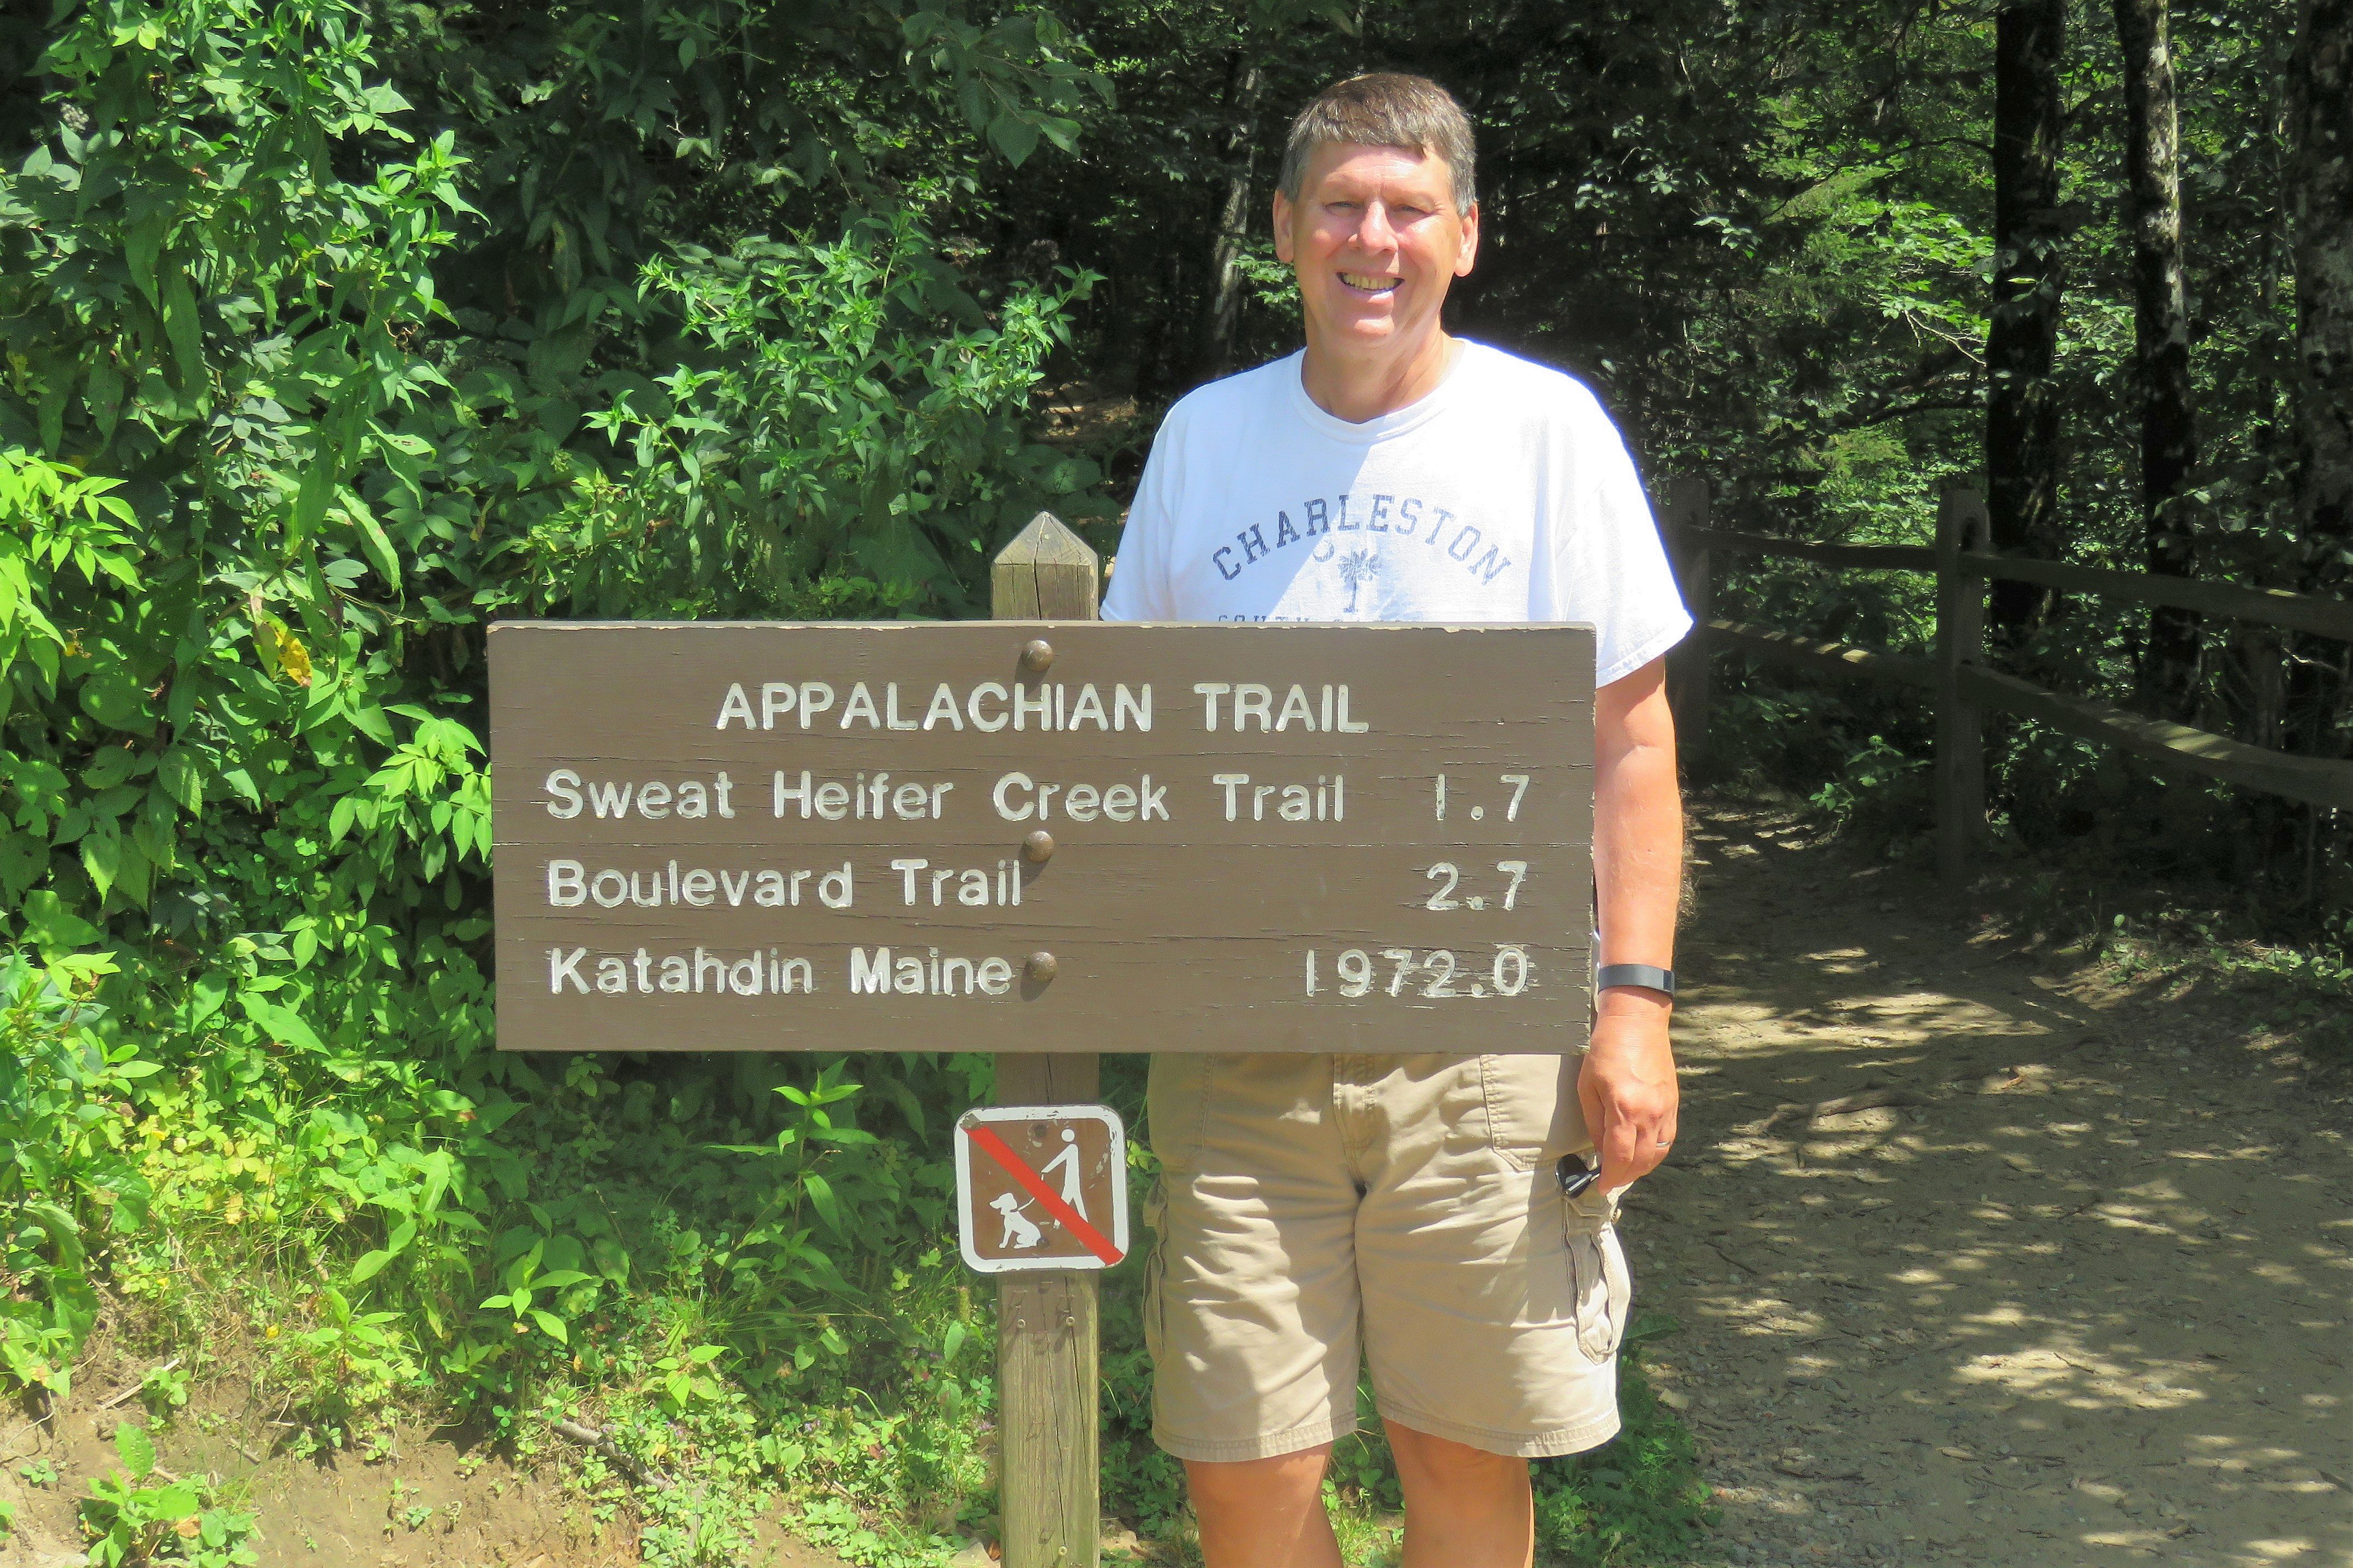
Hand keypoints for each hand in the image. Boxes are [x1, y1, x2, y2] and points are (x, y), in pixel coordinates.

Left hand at [1577, 995, 1678, 1192]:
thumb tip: (1600, 1151)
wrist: (1637, 1022)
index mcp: (1625, 1109)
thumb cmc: (1606, 1050)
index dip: (1611, 1177)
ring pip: (1657, 1154)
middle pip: (1641, 1162)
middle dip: (1625, 1177)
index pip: (1620, 1157)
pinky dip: (1655, 1152)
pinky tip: (1643, 1153)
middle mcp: (1650, 1113)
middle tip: (1611, 1181)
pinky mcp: (1673, 1104)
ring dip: (1642, 1168)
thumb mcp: (1588, 1087)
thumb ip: (1595, 1123)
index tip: (1601, 1186)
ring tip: (1625, 1171)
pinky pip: (1667, 1139)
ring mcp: (1665, 1110)